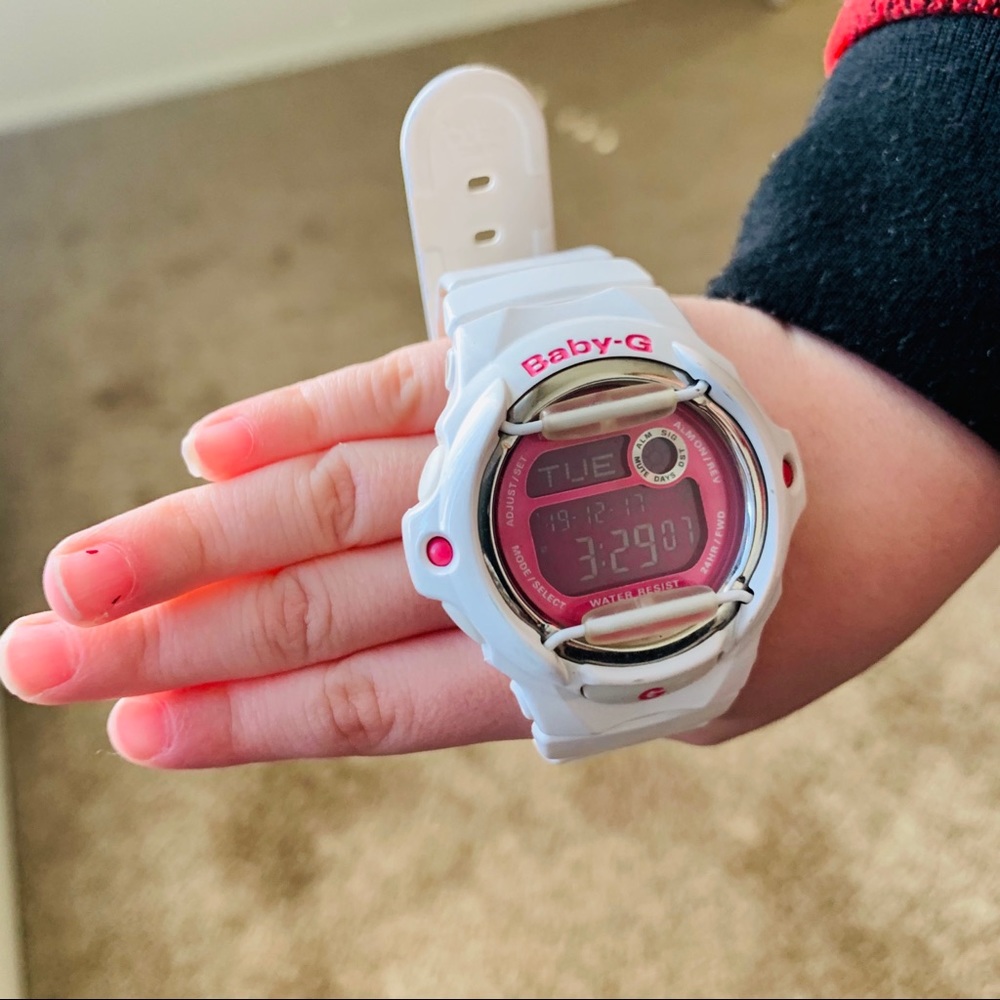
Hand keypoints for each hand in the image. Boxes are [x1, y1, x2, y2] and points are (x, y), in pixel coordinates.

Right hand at [2, 299, 997, 766]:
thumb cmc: (794, 571)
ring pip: (321, 504)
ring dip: (188, 541)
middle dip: (162, 640)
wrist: (879, 442)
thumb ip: (553, 667)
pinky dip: (296, 417)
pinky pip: (390, 383)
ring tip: (82, 578)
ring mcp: (504, 446)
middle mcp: (508, 551)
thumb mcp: (683, 676)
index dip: (235, 719)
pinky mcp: (522, 359)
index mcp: (548, 656)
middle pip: (306, 608)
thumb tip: (442, 652)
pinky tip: (210, 450)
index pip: (357, 701)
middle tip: (44, 660)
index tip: (134, 728)